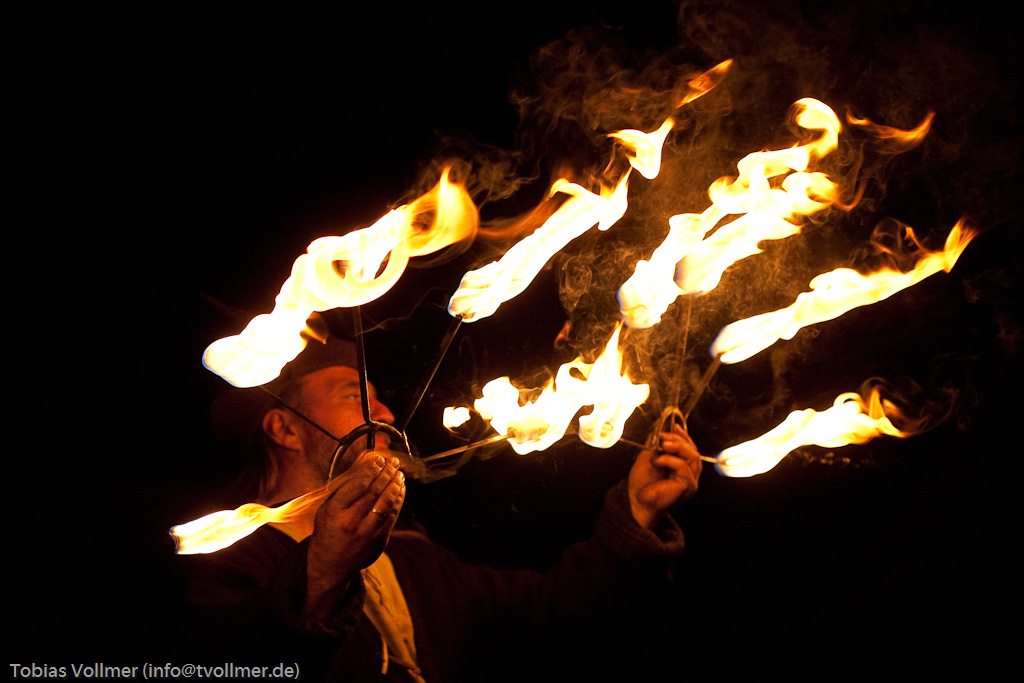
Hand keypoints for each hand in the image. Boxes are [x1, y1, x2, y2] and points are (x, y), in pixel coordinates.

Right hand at [303, 450, 405, 620]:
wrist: (330, 565)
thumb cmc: (328, 532)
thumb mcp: (326, 510)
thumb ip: (343, 491)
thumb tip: (365, 469)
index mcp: (334, 511)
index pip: (357, 485)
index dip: (371, 469)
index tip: (379, 459)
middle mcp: (350, 522)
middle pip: (374, 492)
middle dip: (387, 474)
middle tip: (393, 463)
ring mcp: (366, 533)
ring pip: (387, 503)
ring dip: (396, 486)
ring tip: (399, 474)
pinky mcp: (379, 541)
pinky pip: (393, 516)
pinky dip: (398, 500)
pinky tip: (400, 491)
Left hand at [627, 424, 701, 529]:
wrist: (635, 500)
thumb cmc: (642, 483)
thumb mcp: (648, 457)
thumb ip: (656, 445)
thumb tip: (658, 431)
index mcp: (683, 468)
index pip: (691, 449)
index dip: (684, 437)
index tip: (674, 427)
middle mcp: (690, 475)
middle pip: (694, 451)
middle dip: (680, 440)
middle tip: (664, 437)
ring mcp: (690, 481)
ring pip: (694, 457)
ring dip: (678, 447)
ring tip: (664, 445)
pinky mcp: (688, 486)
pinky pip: (683, 467)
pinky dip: (670, 460)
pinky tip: (658, 461)